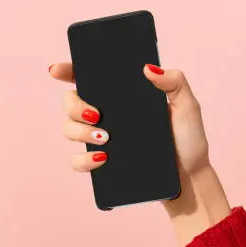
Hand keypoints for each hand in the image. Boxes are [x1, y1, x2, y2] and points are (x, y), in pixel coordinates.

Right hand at [49, 62, 207, 175]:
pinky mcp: (100, 164)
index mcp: (121, 96)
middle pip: (70, 102)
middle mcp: (106, 115)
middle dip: (74, 106)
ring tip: (104, 138)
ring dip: (79, 132)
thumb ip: (174, 82)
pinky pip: (77, 161)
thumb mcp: (187, 106)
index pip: (88, 78)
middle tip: (96, 114)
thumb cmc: (188, 139)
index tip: (57, 70)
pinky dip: (83, 160)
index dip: (68, 71)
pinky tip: (101, 158)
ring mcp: (100, 140)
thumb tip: (147, 68)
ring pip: (68, 130)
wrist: (187, 177)